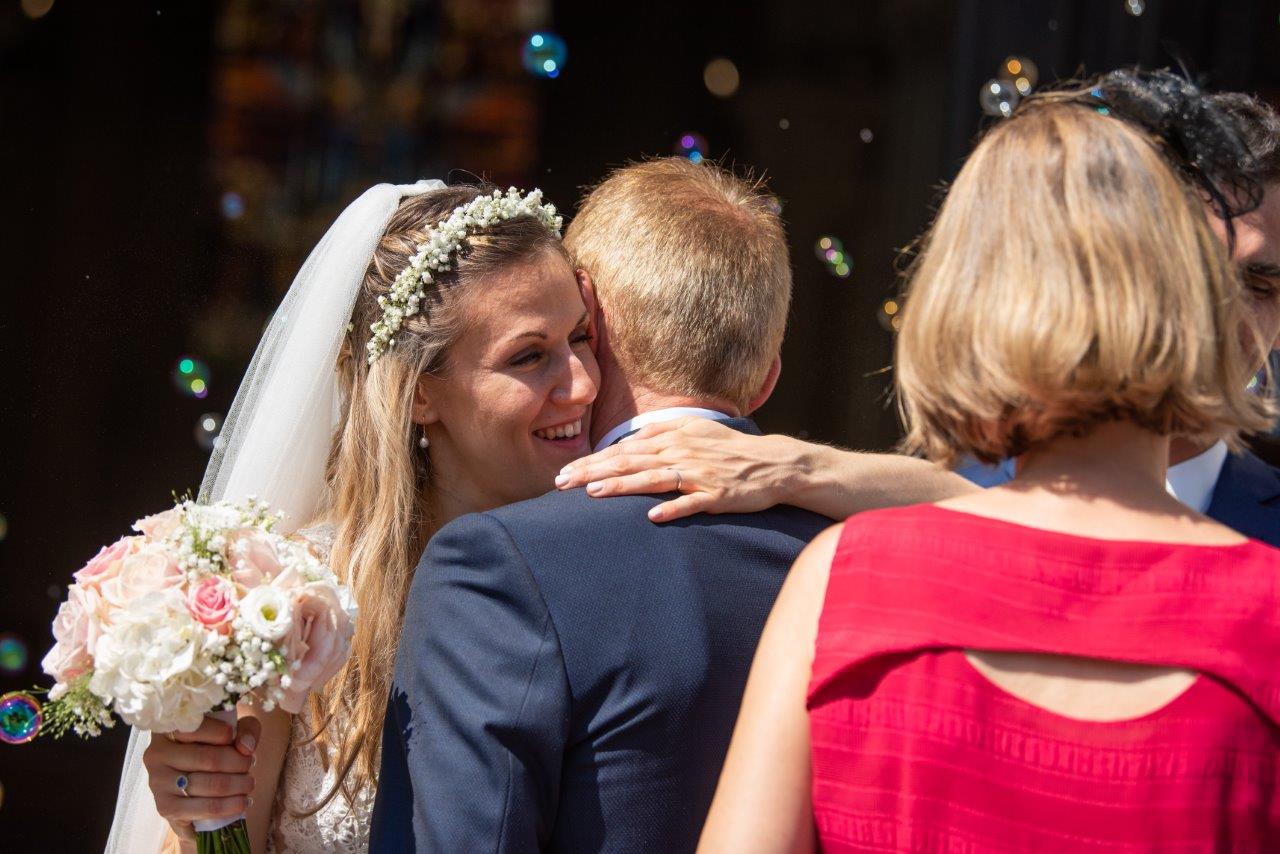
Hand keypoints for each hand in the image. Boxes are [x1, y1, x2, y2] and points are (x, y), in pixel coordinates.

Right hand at [142, 715, 259, 841]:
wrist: (196, 786)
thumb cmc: (215, 749)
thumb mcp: (234, 730)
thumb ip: (246, 729)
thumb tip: (246, 747)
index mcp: (168, 728)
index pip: (197, 727)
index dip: (225, 734)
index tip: (240, 741)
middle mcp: (156, 753)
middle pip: (209, 759)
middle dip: (239, 764)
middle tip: (250, 765)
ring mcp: (157, 782)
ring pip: (209, 784)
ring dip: (238, 785)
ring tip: (249, 783)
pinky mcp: (165, 807)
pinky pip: (203, 808)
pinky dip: (229, 806)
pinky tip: (242, 802)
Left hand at [554, 417, 810, 521]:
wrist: (772, 462)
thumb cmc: (728, 449)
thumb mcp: (694, 430)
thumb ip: (661, 432)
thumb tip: (629, 438)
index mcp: (672, 437)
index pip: (622, 450)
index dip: (592, 461)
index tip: (564, 473)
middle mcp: (680, 452)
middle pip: (629, 462)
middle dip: (593, 472)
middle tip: (562, 483)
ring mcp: (698, 474)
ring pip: (653, 479)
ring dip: (623, 486)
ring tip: (594, 492)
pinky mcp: (716, 494)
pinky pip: (691, 502)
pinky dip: (672, 508)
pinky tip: (652, 517)